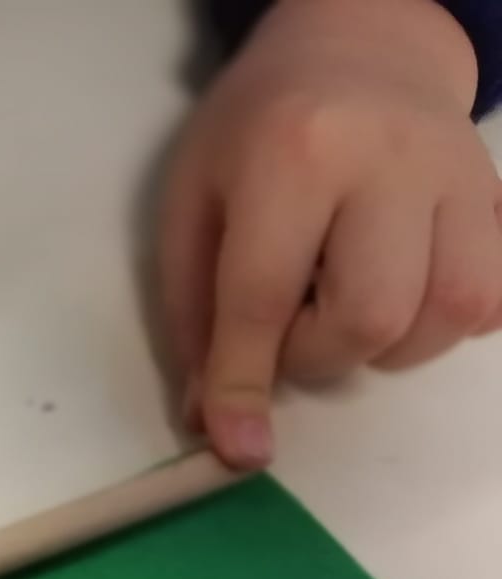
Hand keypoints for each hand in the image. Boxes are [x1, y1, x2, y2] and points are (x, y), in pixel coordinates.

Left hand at [160, 0, 500, 467]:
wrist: (357, 46)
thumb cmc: (257, 130)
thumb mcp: (194, 202)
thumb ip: (195, 313)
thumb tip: (208, 418)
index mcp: (292, 155)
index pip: (263, 297)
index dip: (244, 383)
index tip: (237, 446)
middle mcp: (385, 162)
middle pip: (369, 318)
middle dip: (318, 358)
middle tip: (290, 330)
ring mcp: (456, 177)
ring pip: (443, 318)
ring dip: (382, 349)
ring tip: (342, 308)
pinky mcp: (497, 197)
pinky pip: (490, 303)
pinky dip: (440, 326)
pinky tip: (400, 297)